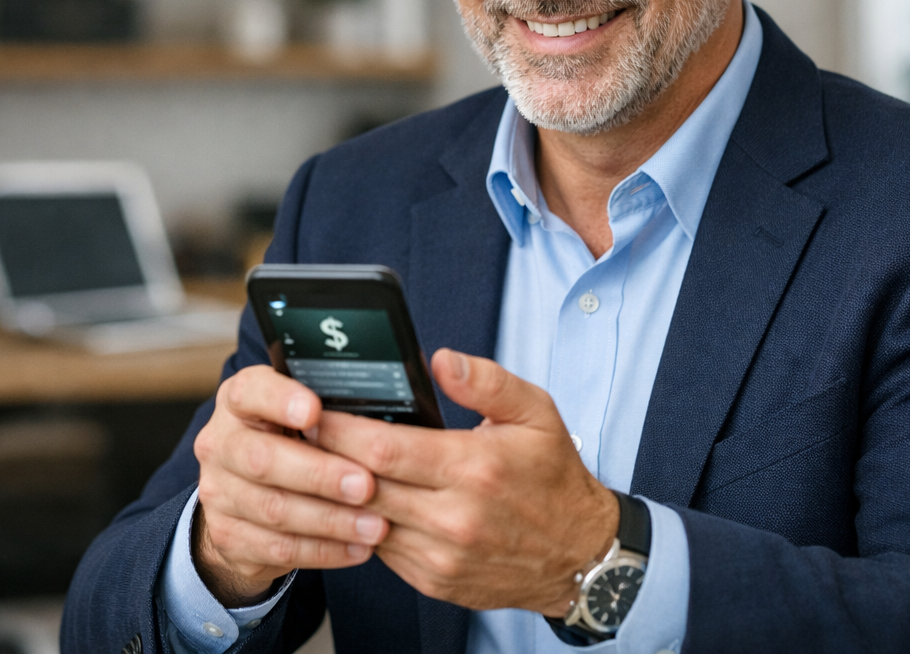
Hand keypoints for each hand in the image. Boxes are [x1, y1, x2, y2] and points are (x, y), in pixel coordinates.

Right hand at [192, 365, 388, 605]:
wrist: (245, 490)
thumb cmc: (294, 435)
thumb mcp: (304, 408)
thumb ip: (333, 400)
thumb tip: (394, 395)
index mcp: (240, 398)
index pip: (252, 391)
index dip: (281, 400)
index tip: (315, 411)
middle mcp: (220, 441)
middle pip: (264, 458)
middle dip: (321, 474)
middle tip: (367, 484)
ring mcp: (217, 491)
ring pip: (274, 509)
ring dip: (331, 520)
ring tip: (377, 525)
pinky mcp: (226, 535)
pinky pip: (277, 548)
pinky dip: (324, 550)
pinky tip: (358, 549)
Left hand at [317, 349, 618, 613]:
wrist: (580, 554)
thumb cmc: (554, 476)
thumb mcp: (536, 412)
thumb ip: (487, 381)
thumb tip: (442, 360)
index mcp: (474, 468)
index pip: (384, 448)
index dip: (339, 429)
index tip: (313, 410)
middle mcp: (454, 517)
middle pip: (364, 485)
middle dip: (324, 458)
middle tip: (300, 432)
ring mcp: (441, 556)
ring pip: (365, 523)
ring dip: (337, 495)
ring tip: (316, 464)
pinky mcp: (435, 580)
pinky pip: (382, 551)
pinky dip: (363, 524)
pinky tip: (355, 500)